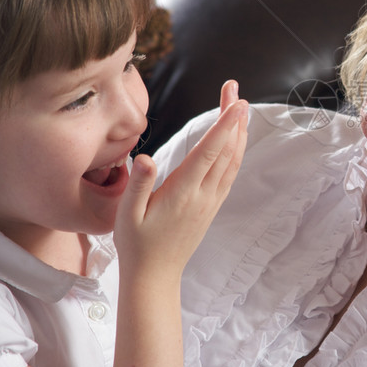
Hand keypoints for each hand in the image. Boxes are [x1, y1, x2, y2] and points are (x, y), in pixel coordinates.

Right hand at [113, 79, 247, 281]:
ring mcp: (211, 201)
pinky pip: (230, 172)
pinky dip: (236, 150)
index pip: (210, 152)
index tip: (236, 102)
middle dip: (233, 117)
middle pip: (226, 149)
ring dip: (239, 131)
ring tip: (240, 106)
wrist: (155, 277)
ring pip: (233, 160)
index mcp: (183, 192)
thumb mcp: (127, 215)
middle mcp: (203, 195)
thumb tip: (146, 158)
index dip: (224, 125)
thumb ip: (140, 184)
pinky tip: (236, 139)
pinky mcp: (212, 206)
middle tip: (234, 89)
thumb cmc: (136, 245)